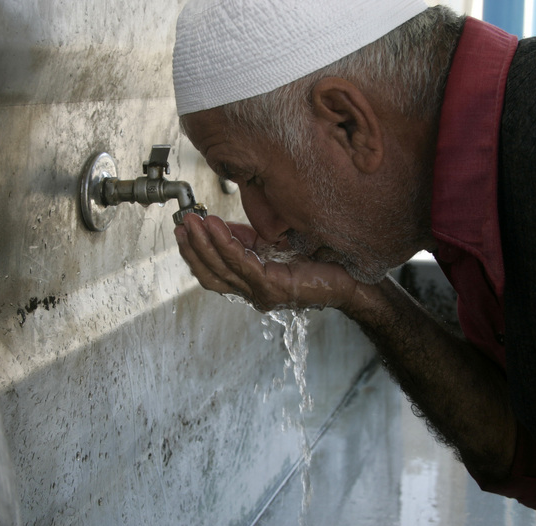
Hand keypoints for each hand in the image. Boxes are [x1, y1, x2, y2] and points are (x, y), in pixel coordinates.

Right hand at [174, 214, 357, 310]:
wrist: (354, 277)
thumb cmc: (320, 260)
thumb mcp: (274, 245)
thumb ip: (248, 239)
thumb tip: (219, 227)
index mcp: (252, 284)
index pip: (214, 273)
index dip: (195, 252)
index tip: (183, 230)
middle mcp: (254, 293)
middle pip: (211, 275)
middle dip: (192, 249)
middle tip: (181, 224)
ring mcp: (263, 293)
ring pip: (222, 269)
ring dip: (203, 244)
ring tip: (192, 222)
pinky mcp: (274, 287)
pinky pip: (242, 263)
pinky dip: (225, 244)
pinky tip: (215, 226)